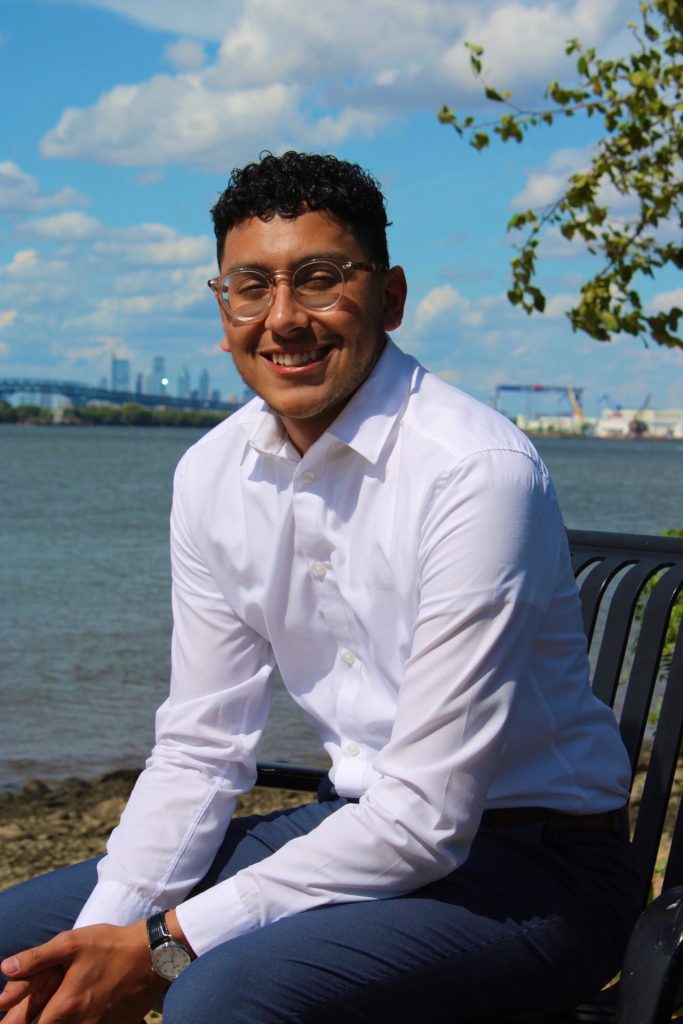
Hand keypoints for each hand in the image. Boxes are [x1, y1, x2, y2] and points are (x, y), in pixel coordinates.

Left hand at [0, 922, 167, 1023]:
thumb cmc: (110, 946)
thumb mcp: (72, 943)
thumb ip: (37, 958)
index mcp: (65, 1006)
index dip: (16, 1022)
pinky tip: (89, 1007)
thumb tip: (5, 968)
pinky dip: (85, 1023)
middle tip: (36, 1011)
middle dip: (38, 1022)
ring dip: (61, 1022)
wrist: (153, 955)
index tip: (12, 1017)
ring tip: (67, 1006)